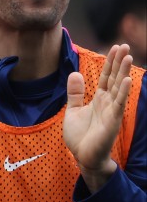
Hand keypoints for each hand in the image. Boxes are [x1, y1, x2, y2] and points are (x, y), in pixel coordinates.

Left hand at [63, 43, 132, 190]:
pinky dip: (122, 91)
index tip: (114, 47)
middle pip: (115, 78)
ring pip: (119, 87)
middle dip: (119, 62)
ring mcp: (111, 110)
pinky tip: (127, 79)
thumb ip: (75, 93)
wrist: (83, 156)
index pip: (106, 76)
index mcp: (99, 98)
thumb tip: (75, 73)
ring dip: (124, 72)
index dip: (110, 62)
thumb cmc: (80, 135)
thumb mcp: (72, 110)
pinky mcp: (112, 120)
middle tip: (125, 45)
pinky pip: (119, 103)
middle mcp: (107, 102)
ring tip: (128, 56)